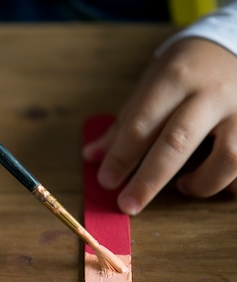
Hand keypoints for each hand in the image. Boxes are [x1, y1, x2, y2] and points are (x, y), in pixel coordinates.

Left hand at [83, 38, 236, 214]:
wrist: (236, 43)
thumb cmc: (186, 69)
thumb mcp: (151, 84)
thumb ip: (124, 123)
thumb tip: (91, 157)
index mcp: (175, 79)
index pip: (142, 124)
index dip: (121, 157)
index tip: (106, 181)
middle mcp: (211, 93)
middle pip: (178, 142)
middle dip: (149, 180)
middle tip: (127, 205)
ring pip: (228, 157)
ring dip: (202, 183)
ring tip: (183, 186)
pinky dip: (232, 183)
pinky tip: (217, 185)